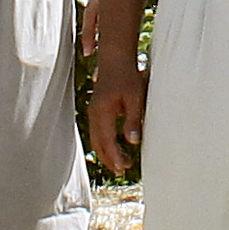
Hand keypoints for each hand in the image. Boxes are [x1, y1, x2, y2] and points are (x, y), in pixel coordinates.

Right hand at [86, 51, 145, 178]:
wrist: (115, 60)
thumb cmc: (128, 77)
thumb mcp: (135, 98)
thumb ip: (133, 120)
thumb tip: (132, 142)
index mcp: (103, 112)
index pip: (107, 141)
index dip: (115, 157)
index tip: (125, 167)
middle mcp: (94, 114)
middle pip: (98, 144)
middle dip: (110, 159)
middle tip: (124, 170)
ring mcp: (93, 112)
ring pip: (96, 140)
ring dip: (107, 153)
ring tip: (121, 164)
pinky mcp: (96, 111)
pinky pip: (97, 133)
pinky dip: (104, 144)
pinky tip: (114, 149)